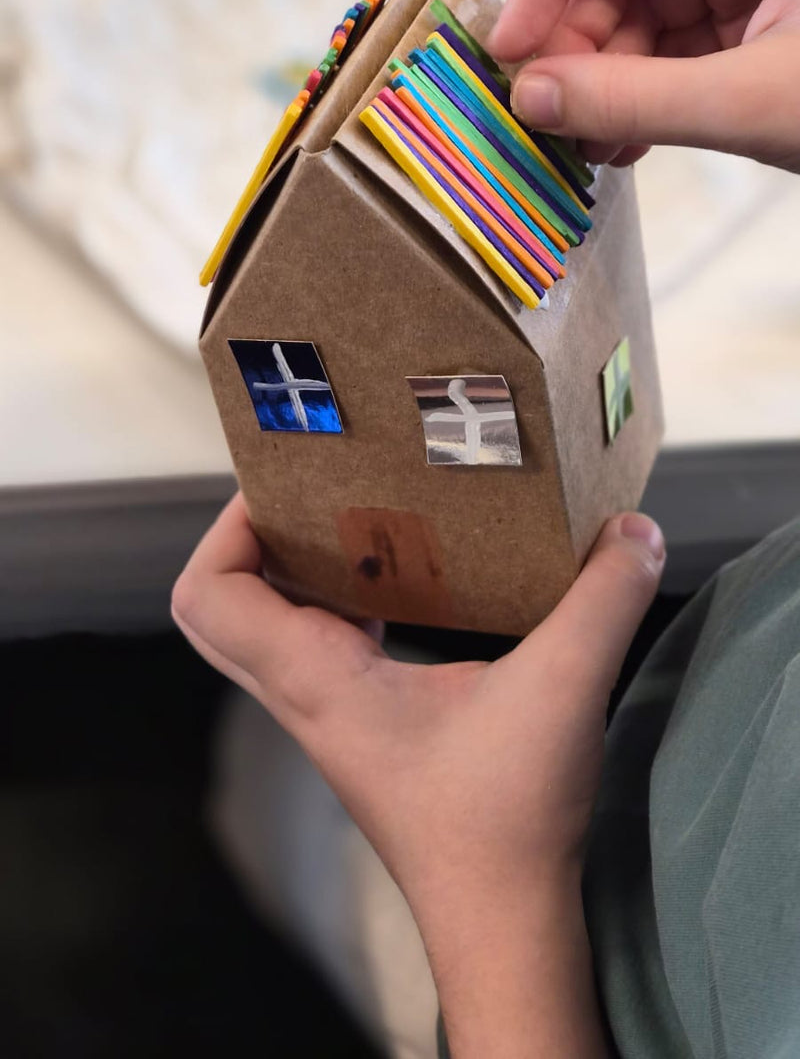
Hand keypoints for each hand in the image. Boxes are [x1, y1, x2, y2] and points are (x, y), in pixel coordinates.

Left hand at [172, 498, 663, 942]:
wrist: (502, 919)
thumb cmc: (507, 823)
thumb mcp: (563, 689)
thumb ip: (602, 601)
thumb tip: (634, 531)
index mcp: (318, 680)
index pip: (209, 597)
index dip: (224, 527)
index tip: (284, 480)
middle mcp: (307, 696)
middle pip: (217, 610)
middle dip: (246, 539)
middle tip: (308, 490)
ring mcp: (330, 716)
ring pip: (265, 629)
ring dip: (292, 567)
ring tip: (357, 512)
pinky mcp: (365, 727)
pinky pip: (318, 646)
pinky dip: (339, 600)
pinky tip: (406, 574)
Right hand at [489, 0, 799, 172]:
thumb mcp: (756, 100)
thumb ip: (639, 100)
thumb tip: (530, 99)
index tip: (508, 51)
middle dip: (577, 44)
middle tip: (546, 113)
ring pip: (648, 12)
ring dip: (605, 80)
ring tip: (585, 143)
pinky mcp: (768, 23)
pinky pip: (683, 47)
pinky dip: (646, 94)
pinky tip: (620, 141)